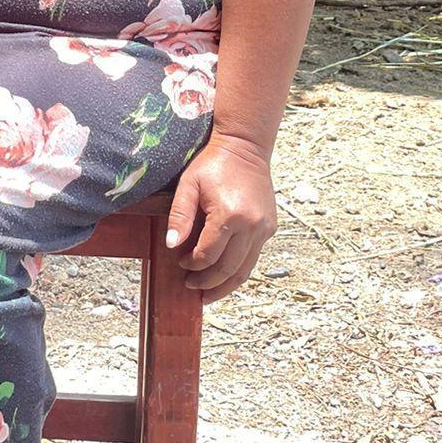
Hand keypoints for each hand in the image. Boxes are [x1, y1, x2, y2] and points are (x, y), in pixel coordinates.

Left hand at [164, 133, 277, 304]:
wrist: (245, 147)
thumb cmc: (213, 164)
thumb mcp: (189, 184)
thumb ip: (180, 215)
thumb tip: (172, 245)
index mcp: (230, 214)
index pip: (209, 254)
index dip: (192, 264)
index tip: (180, 263)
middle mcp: (252, 225)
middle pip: (229, 269)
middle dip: (208, 283)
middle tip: (191, 287)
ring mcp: (264, 228)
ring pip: (245, 270)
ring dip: (226, 286)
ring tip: (208, 295)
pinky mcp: (269, 228)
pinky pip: (253, 257)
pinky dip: (238, 270)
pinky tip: (224, 275)